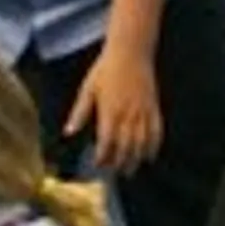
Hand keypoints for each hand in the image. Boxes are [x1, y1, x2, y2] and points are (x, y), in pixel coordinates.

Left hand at [66, 44, 162, 175]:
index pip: (106, 143)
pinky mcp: (153, 108)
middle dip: (119, 163)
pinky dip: (154, 147)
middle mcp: (127, 115)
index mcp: (109, 111)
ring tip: (130, 170)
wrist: (130, 51)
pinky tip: (150, 156)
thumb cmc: (105, 69)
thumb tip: (68, 132)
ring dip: (136, 159)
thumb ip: (79, 113)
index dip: (103, 157)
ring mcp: (142, 112)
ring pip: (141, 143)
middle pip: (125, 147)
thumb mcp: (87, 89)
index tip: (98, 165)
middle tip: (114, 173)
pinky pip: (156, 132)